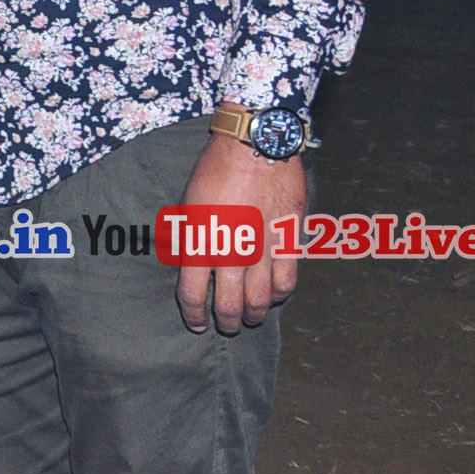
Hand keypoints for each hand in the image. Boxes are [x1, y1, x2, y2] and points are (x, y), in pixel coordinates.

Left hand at [173, 132, 304, 335]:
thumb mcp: (188, 205)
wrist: (255, 147)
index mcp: (200, 244)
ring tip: (250, 318)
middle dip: (226, 321)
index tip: (196, 323)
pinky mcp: (289, 241)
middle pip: (229, 305)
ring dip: (255, 314)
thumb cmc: (214, 171)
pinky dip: (281, 294)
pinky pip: (287, 280)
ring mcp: (263, 250)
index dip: (194, 315)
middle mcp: (232, 253)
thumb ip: (189, 238)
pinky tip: (276, 297)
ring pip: (261, 300)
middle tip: (225, 326)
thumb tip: (185, 261)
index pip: (192, 294)